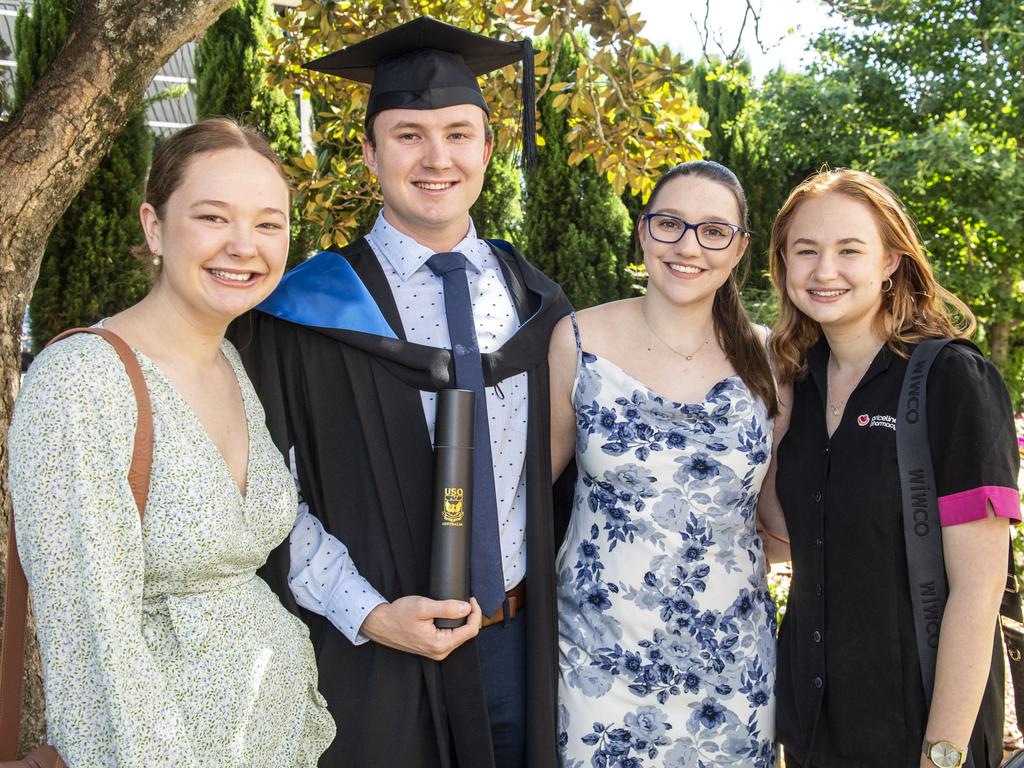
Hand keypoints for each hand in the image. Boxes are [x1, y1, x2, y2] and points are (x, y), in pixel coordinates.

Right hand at [360, 595, 481, 659]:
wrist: (380, 623)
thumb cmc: (398, 615)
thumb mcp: (423, 607)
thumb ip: (447, 608)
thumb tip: (466, 608)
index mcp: (440, 644)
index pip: (470, 631)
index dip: (475, 613)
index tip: (471, 599)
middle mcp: (440, 652)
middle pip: (466, 634)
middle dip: (470, 616)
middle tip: (467, 600)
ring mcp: (436, 651)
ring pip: (459, 635)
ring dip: (462, 620)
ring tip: (458, 606)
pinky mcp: (431, 647)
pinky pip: (450, 636)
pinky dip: (453, 625)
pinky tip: (449, 615)